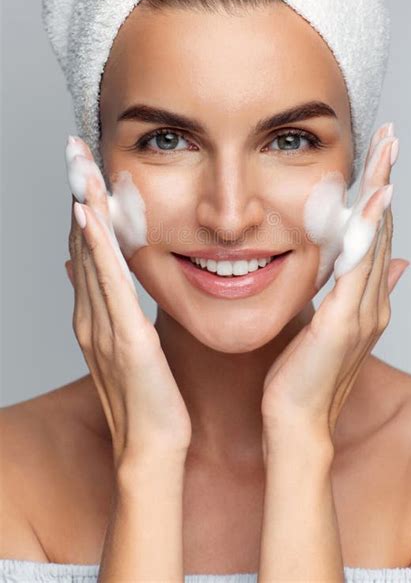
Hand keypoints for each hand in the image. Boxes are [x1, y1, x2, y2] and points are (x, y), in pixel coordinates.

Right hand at [65, 137, 191, 468]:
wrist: (153, 446)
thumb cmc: (149, 396)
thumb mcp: (124, 343)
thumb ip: (109, 304)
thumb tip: (90, 268)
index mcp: (96, 315)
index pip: (87, 248)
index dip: (83, 204)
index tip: (84, 166)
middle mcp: (91, 315)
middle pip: (82, 242)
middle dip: (77, 192)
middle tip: (73, 148)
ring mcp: (103, 327)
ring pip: (91, 255)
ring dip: (84, 207)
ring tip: (79, 165)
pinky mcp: (125, 339)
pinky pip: (108, 286)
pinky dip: (97, 249)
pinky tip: (91, 217)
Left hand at [261, 126, 409, 445]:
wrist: (294, 423)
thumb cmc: (301, 377)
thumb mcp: (324, 328)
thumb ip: (342, 298)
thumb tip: (358, 273)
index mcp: (364, 301)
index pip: (374, 236)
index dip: (379, 194)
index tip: (378, 157)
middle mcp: (372, 301)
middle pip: (382, 227)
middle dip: (386, 178)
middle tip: (389, 136)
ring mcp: (363, 310)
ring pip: (377, 238)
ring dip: (382, 190)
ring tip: (386, 149)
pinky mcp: (344, 320)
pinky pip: (360, 265)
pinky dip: (370, 229)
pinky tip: (375, 197)